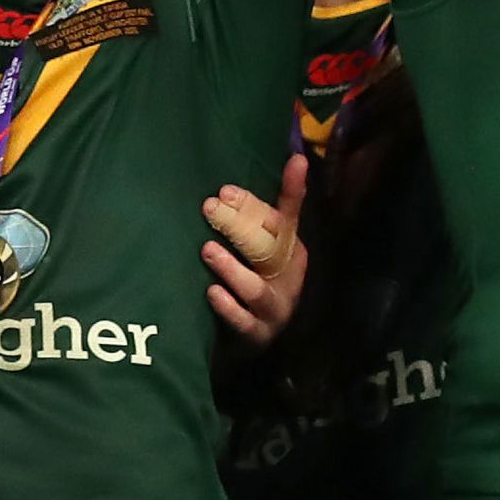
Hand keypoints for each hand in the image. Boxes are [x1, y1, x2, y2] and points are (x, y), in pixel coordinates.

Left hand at [202, 154, 308, 344]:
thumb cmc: (254, 280)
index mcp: (292, 252)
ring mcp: (274, 308)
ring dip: (231, 268)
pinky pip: (244, 321)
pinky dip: (228, 306)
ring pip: (256, 289)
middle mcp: (288, 279)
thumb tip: (272, 162)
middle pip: (270, 250)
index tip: (229, 187)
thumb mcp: (259, 245)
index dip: (259, 201)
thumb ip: (256, 210)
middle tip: (210, 207)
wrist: (250, 337)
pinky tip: (211, 291)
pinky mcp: (257, 334)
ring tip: (207, 250)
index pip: (284, 220)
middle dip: (242, 228)